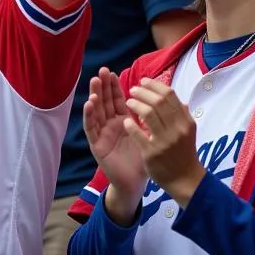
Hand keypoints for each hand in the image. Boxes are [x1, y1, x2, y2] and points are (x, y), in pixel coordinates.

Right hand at [84, 68, 147, 205]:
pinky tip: (89, 103)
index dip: (114, 87)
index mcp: (122, 122)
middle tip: (102, 71)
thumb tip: (165, 103)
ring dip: (95, 96)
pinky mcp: (96, 144)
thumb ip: (149, 121)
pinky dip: (89, 115)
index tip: (113, 72)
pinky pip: (91, 128)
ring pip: (96, 111)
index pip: (117, 100)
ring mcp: (102, 134)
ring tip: (95, 81)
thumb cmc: (141, 161)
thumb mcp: (148, 137)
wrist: (134, 184)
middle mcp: (110, 125)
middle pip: (105, 102)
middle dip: (103, 86)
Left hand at [125, 78, 204, 205]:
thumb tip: (178, 98)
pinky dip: (130, 124)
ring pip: (148, 114)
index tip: (143, 81)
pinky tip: (126, 120)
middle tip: (132, 90)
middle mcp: (177, 129)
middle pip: (158, 101)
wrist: (184, 180)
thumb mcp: (187, 132)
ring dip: (135, 104)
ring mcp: (165, 141)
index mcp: (186, 121)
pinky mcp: (152, 152)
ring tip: (128, 102)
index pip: (169, 95)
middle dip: (142, 92)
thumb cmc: (183, 153)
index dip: (154, 85)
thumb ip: (181, 114)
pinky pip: (138, 133)